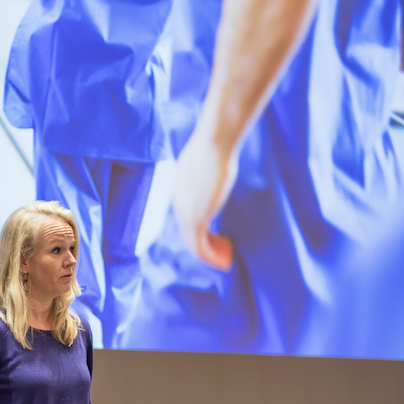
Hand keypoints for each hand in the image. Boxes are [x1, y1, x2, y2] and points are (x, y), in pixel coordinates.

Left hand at [171, 125, 236, 269]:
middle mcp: (177, 203)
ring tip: (226, 259)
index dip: (202, 229)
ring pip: (193, 244)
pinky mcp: (196, 218)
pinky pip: (200, 247)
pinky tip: (224, 259)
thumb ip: (208, 173)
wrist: (214, 143)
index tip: (218, 236)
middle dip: (207, 245)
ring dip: (210, 255)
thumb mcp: (208, 163)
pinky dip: (212, 257)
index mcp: (178, 189)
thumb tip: (218, 168)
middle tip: (224, 250)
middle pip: (188, 233)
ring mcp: (184, 212)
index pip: (186, 217)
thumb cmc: (216, 147)